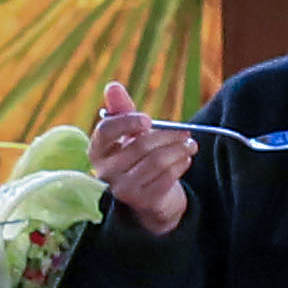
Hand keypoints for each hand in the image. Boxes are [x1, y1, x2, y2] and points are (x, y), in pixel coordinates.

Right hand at [92, 81, 195, 236]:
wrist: (149, 195)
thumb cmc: (136, 157)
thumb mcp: (128, 132)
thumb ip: (121, 109)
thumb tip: (112, 86)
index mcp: (97, 150)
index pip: (106, 131)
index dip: (127, 122)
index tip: (148, 120)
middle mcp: (105, 171)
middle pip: (140, 145)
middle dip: (168, 136)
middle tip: (186, 132)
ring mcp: (122, 189)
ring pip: (157, 161)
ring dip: (179, 150)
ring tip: (190, 145)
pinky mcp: (142, 201)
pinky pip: (166, 177)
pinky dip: (180, 165)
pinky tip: (186, 159)